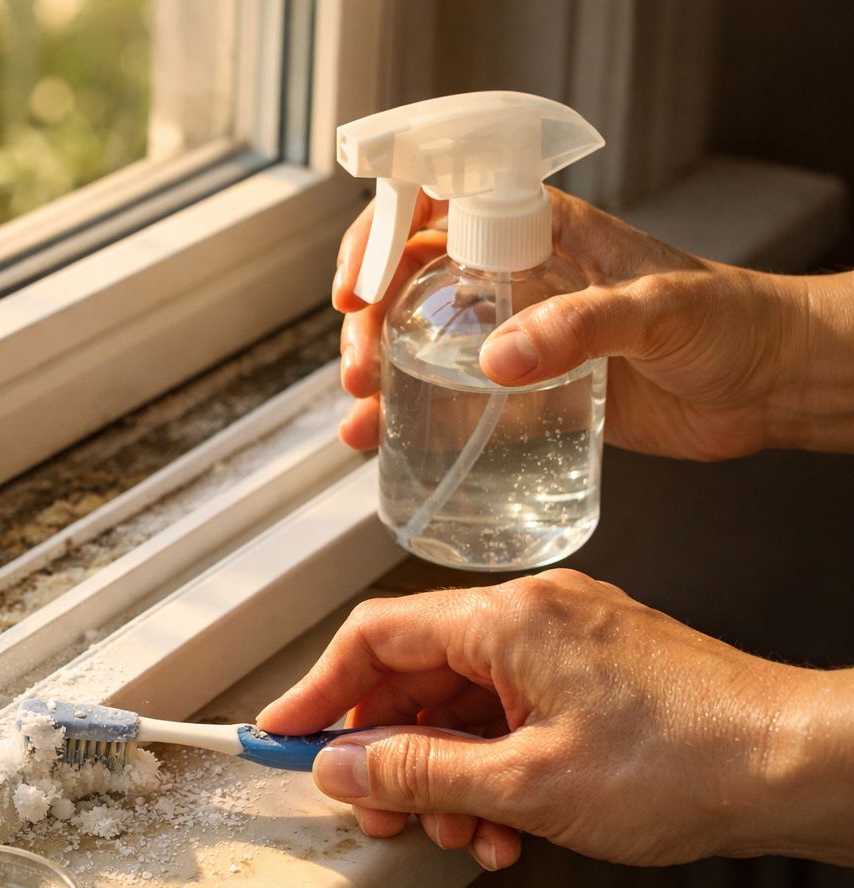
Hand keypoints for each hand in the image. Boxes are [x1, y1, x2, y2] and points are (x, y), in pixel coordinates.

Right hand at [256, 569, 853, 870]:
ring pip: (465, 706)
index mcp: (507, 619)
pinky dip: (495, 771)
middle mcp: (532, 616)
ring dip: (447, 777)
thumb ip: (418, 773)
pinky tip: (508, 826)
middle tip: (377, 813)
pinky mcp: (594, 675)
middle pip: (416, 676)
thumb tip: (342, 768)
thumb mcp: (526, 784)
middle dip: (390, 754)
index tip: (283, 736)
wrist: (798, 765)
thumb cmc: (686, 758)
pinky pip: (513, 715)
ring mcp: (567, 644)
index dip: (317, 691)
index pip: (374, 637)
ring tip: (461, 835)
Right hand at [331, 188, 841, 460]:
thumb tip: (499, 359)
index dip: (384, 235)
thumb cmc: (732, 320)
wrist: (770, 384)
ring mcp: (516, 334)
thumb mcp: (660, 308)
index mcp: (542, 230)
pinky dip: (408, 417)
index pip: (439, 206)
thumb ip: (584, 326)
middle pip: (412, 278)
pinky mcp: (526, 390)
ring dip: (378, 368)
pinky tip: (378, 438)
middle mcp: (516, 276)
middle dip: (370, 318)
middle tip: (363, 366)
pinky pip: (452, 397)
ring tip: (362, 410)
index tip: (360, 285)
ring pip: (420, 338)